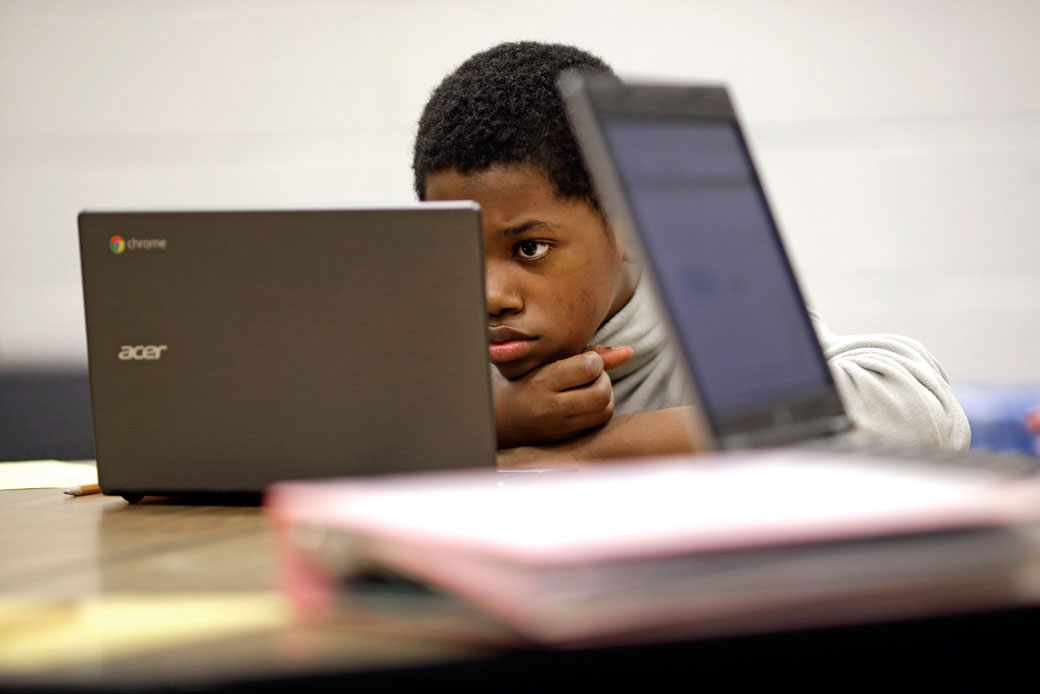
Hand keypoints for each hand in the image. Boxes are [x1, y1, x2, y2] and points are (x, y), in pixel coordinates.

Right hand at [493, 345, 633, 448]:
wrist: (499, 417)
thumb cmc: (523, 381)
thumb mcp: (546, 361)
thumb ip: (588, 354)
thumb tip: (629, 351)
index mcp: (541, 382)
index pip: (587, 367)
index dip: (594, 360)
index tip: (584, 359)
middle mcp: (549, 407)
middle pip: (601, 391)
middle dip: (603, 378)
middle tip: (591, 374)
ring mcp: (558, 426)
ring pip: (604, 408)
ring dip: (604, 394)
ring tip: (589, 387)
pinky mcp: (565, 438)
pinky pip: (598, 422)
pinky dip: (600, 408)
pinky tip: (586, 401)